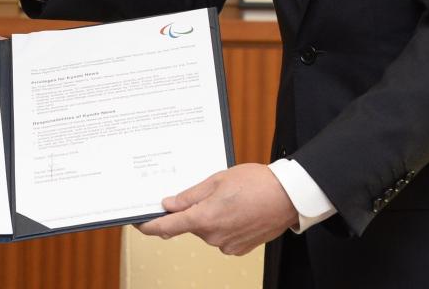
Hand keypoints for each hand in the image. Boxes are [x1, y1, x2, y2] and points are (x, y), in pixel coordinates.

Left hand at [137, 164, 297, 254]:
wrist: (289, 196)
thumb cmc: (257, 183)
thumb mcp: (217, 180)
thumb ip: (189, 196)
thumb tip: (168, 205)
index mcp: (204, 218)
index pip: (167, 227)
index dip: (149, 225)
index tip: (139, 222)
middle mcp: (213, 236)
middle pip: (189, 225)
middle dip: (190, 210)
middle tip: (206, 192)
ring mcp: (227, 245)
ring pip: (206, 230)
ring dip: (208, 215)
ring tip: (228, 198)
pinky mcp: (239, 248)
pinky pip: (221, 236)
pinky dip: (222, 223)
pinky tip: (236, 209)